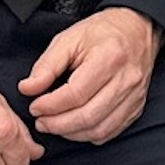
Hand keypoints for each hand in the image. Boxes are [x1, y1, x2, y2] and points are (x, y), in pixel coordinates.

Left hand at [21, 7, 160, 145]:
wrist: (136, 29)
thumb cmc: (103, 32)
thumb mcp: (69, 39)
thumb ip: (47, 66)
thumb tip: (28, 89)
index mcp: (109, 58)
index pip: (76, 94)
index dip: (51, 105)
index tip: (35, 106)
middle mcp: (126, 80)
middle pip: (88, 116)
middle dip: (58, 124)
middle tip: (41, 122)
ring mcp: (134, 96)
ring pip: (99, 130)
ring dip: (71, 133)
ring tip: (54, 125)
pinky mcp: (136, 108)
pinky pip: (110, 132)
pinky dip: (88, 135)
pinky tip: (74, 128)